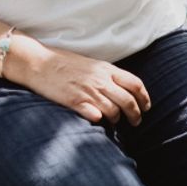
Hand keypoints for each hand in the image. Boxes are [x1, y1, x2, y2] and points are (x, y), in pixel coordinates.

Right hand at [27, 44, 150, 125]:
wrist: (40, 63)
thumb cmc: (65, 63)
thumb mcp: (92, 64)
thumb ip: (107, 75)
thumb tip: (122, 89)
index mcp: (106, 69)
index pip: (135, 84)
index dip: (144, 97)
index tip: (146, 107)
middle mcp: (100, 80)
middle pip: (128, 101)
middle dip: (136, 115)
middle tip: (136, 122)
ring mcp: (88, 92)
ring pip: (114, 111)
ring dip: (117, 119)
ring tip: (114, 122)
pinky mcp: (75, 102)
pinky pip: (96, 116)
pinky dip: (101, 121)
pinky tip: (99, 121)